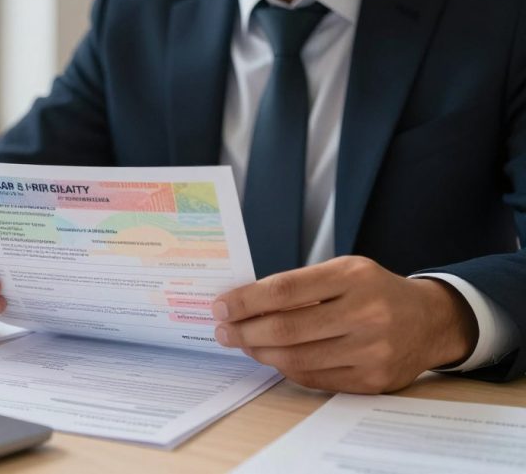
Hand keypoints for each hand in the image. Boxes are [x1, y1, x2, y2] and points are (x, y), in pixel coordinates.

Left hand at [212, 256, 477, 392]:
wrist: (430, 321)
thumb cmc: (374, 291)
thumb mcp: (344, 271)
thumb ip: (299, 284)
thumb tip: (242, 303)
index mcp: (353, 277)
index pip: (285, 290)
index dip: (246, 301)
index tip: (220, 307)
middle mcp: (366, 313)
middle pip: (287, 329)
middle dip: (245, 331)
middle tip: (222, 330)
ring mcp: (372, 350)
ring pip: (297, 358)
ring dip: (260, 353)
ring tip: (243, 343)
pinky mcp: (372, 380)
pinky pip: (314, 378)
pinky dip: (286, 368)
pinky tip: (272, 358)